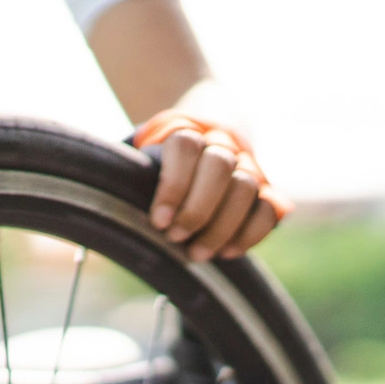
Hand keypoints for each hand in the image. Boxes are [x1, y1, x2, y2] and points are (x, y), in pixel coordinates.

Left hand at [134, 111, 291, 261]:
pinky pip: (268, 209)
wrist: (206, 144)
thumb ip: (135, 178)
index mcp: (189, 129)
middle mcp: (223, 142)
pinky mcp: (267, 190)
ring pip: (246, 188)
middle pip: (218, 166)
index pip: (185, 146)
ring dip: (221, 227)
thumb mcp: (144, 162)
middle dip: (196, 210)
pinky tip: (228, 252)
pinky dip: (250, 233)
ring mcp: (249, 165)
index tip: (159, 222)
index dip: (172, 186)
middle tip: (176, 239)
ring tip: (198, 253)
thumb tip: (116, 208)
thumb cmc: (163, 166)